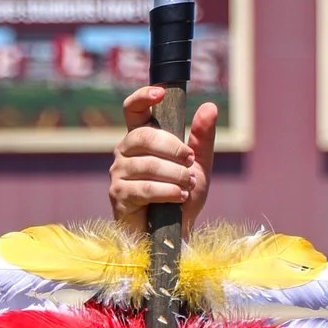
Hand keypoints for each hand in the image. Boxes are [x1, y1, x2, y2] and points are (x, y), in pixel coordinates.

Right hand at [110, 90, 216, 232]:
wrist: (175, 233)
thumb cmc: (182, 197)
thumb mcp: (198, 165)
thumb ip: (202, 137)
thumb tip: (209, 107)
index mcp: (141, 138)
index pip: (133, 109)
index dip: (142, 97)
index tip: (160, 93)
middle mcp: (125, 152)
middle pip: (143, 136)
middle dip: (173, 148)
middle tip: (190, 161)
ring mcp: (118, 173)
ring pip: (147, 165)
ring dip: (175, 175)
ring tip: (188, 186)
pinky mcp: (118, 196)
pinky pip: (144, 188)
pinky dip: (167, 192)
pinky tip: (179, 197)